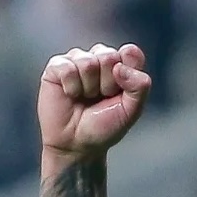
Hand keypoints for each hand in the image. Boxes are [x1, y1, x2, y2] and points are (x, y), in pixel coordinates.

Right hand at [38, 43, 151, 159]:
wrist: (77, 143)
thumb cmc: (104, 126)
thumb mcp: (132, 110)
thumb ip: (139, 86)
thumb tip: (119, 66)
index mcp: (122, 66)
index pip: (130, 53)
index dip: (127, 71)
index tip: (121, 90)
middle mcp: (100, 59)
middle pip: (109, 56)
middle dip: (108, 83)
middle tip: (102, 98)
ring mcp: (78, 61)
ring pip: (88, 61)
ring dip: (89, 87)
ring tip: (86, 98)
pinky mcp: (57, 67)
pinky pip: (67, 67)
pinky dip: (72, 86)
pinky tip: (71, 95)